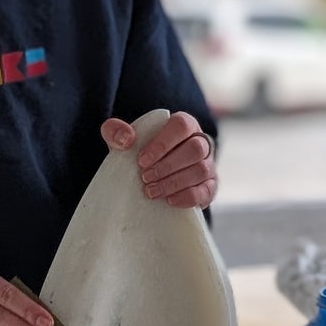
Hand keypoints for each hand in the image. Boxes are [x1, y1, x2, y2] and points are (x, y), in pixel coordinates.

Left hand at [100, 111, 216, 209]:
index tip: (142, 160)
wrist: (148, 174)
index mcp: (184, 124)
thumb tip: (125, 139)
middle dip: (168, 166)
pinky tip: (169, 201)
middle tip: (145, 178)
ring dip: (175, 183)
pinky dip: (188, 197)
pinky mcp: (210, 186)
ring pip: (201, 170)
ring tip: (151, 191)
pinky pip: (207, 191)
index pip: (181, 126)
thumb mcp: (123, 139)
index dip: (163, 143)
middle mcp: (201, 141)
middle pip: (195, 149)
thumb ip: (116, 131)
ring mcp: (208, 164)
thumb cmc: (139, 151)